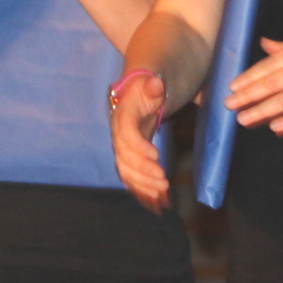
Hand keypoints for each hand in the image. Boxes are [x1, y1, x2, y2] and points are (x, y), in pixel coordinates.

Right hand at [109, 71, 170, 212]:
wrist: (136, 91)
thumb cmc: (147, 86)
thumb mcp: (151, 80)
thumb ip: (153, 85)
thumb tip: (155, 83)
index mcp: (123, 114)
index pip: (126, 132)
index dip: (138, 146)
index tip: (156, 156)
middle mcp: (119, 133)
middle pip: (124, 156)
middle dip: (143, 171)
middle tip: (163, 180)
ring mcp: (122, 147)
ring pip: (126, 170)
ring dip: (142, 184)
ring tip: (163, 191)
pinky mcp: (129, 157)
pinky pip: (131, 177)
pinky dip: (141, 190)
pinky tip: (155, 202)